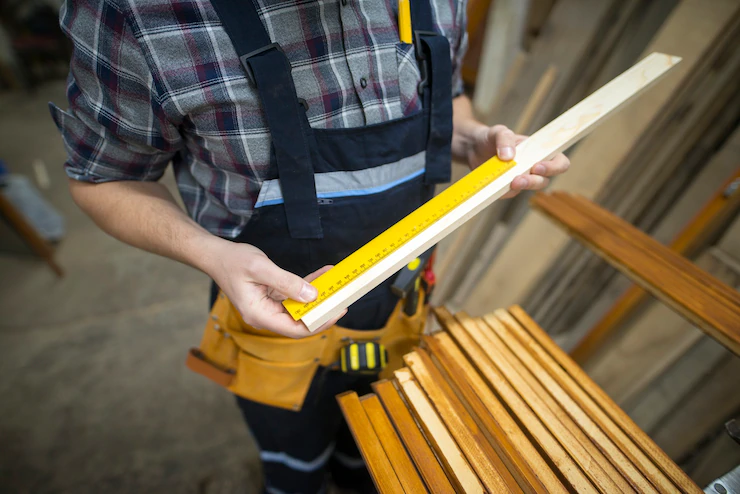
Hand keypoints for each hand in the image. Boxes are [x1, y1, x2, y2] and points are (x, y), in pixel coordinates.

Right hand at [207, 240, 345, 337]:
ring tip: (337, 283)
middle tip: (343, 298)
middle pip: (300, 321)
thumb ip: (287, 283)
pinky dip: (308, 285)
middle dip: (322, 309)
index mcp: (260, 315)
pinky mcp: (272, 297)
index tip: (337, 313)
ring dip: (318, 295)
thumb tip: (311, 295)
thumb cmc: (232, 262)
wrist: (216, 255)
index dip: (319, 324)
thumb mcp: (261, 269)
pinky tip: (323, 274)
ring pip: (299, 307)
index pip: (295, 330)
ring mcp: (269, 307)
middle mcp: (265, 315)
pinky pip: (294, 295)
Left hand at [466, 124, 569, 198]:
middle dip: (534, 182)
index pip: (560, 162)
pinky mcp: (508, 188)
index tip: (537, 166)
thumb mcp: (498, 131)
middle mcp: (534, 167)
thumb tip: (509, 156)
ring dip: (521, 188)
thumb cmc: (492, 137)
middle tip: (519, 179)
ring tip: (511, 183)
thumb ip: (505, 139)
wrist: (473, 148)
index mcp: (540, 151)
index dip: (554, 167)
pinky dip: (504, 191)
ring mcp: (522, 179)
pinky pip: (510, 194)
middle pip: (544, 180)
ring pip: (529, 189)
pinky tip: (495, 187)